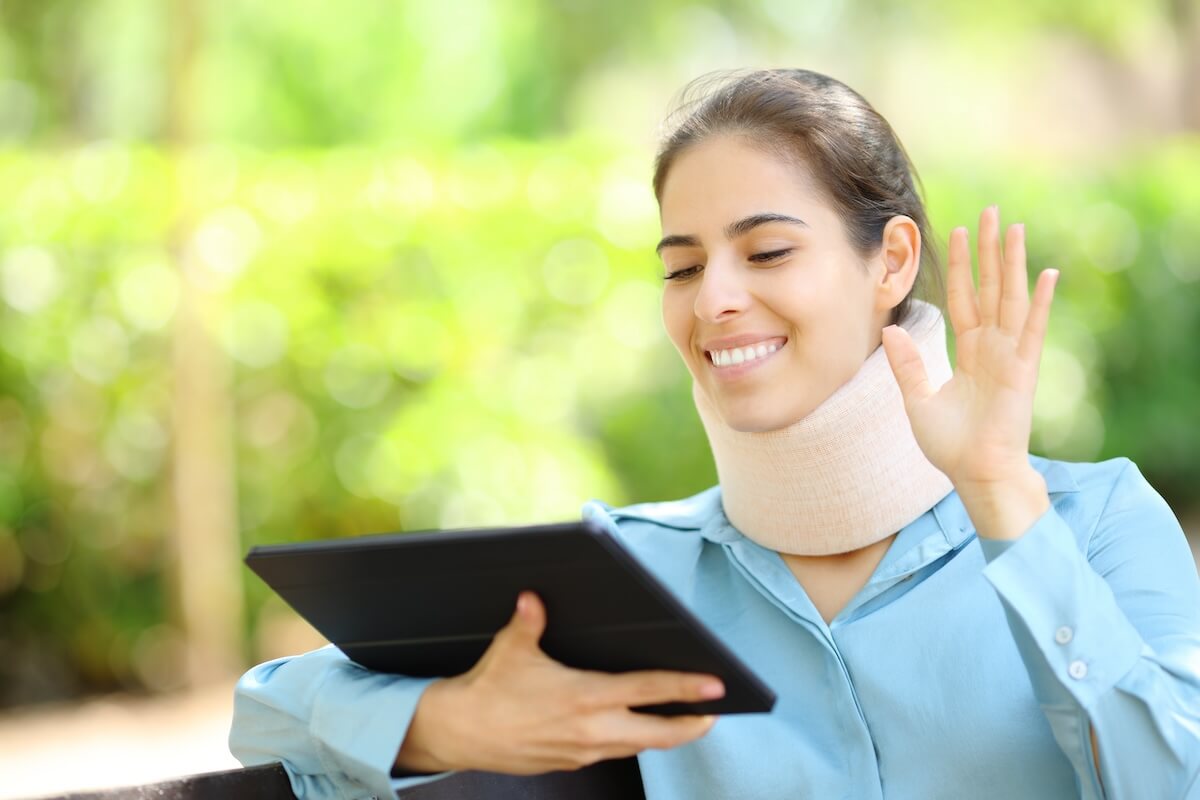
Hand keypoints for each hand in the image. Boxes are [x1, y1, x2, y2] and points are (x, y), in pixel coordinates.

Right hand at [394, 591, 721, 774]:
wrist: (457, 733)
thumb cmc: (486, 689)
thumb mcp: (511, 648)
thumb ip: (530, 621)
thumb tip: (534, 597)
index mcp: (585, 696)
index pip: (648, 691)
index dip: (685, 689)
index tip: (716, 687)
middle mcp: (591, 729)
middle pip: (657, 734)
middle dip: (689, 726)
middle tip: (712, 715)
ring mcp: (581, 751)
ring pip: (636, 747)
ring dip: (661, 735)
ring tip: (680, 721)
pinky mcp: (569, 763)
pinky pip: (610, 752)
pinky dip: (627, 741)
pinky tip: (630, 729)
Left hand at [881, 205, 1058, 488]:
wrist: (975, 473)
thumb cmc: (950, 445)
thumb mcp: (918, 400)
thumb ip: (907, 366)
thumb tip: (888, 329)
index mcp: (969, 351)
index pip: (963, 298)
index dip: (960, 267)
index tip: (959, 233)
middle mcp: (992, 347)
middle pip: (990, 287)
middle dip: (989, 251)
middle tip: (991, 212)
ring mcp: (1010, 356)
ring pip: (1011, 298)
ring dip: (1013, 263)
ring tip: (1015, 227)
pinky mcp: (1023, 371)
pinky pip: (1031, 331)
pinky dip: (1039, 303)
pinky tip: (1047, 274)